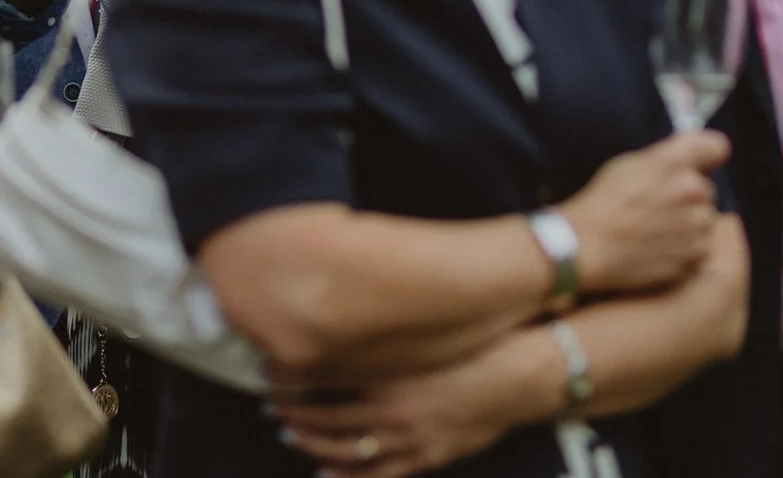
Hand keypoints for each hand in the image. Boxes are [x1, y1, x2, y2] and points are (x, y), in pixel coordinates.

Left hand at [273, 341, 536, 477]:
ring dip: (310, 441)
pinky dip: (346, 476)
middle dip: (292, 410)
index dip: (291, 376)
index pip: (323, 374)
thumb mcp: (419, 332)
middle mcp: (391, 407)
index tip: (267, 370)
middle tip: (268, 403)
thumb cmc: (469, 346)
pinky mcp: (424, 457)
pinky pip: (377, 475)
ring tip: (287, 431)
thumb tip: (343, 321)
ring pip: (344, 448)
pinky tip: (323, 472)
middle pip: (325, 414)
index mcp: (387, 370)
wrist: (515, 376)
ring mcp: (407, 437)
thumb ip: (381, 332)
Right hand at [560, 131, 726, 295]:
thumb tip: (691, 161)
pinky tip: (661, 248)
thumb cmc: (603, 201)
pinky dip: (687, 248)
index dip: (708, 155)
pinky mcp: (696, 256)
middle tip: (660, 206)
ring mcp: (697, 226)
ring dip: (691, 223)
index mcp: (676, 162)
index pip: (717, 147)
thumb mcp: (628, 163)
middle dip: (690, 196)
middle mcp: (694, 190)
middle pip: (707, 189)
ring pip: (706, 219)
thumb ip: (664, 158)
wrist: (588, 246)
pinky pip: (701, 247)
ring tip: (659, 230)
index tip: (698, 164)